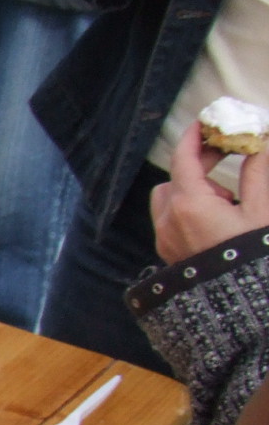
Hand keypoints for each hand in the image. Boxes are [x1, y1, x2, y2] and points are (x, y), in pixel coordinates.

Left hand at [151, 121, 268, 262]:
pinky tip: (217, 214)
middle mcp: (169, 220)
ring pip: (168, 197)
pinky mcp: (168, 251)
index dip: (194, 137)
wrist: (239, 301)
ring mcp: (165, 238)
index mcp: (189, 204)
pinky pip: (170, 218)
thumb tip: (257, 145)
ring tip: (226, 194)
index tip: (205, 122)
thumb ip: (257, 173)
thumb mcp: (263, 209)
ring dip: (191, 185)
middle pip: (175, 177)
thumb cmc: (252, 254)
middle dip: (199, 161)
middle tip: (228, 150)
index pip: (183, 159)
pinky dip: (187, 206)